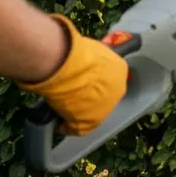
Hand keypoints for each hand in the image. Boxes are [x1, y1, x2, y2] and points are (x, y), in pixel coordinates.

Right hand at [16, 15, 126, 135]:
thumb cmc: (75, 53)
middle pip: (101, 96)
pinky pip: (76, 127)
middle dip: (86, 96)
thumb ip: (89, 56)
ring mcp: (106, 107)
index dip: (92, 80)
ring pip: (90, 112)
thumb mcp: (88, 49)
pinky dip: (65, 125)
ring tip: (59, 106)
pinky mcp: (90, 122)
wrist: (68, 67)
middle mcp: (118, 89)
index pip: (108, 78)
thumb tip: (79, 54)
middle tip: (68, 94)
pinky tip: (55, 121)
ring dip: (75, 111)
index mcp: (120, 69)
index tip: (80, 80)